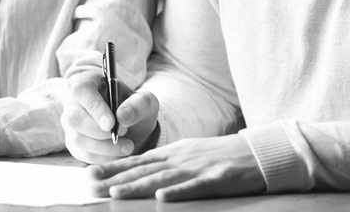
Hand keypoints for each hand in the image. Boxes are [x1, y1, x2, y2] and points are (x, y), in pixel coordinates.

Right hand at [62, 71, 159, 163]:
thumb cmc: (134, 108)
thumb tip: (122, 118)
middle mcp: (72, 103)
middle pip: (74, 119)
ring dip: (105, 148)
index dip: (95, 108)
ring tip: (128, 146)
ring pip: (78, 139)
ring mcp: (70, 124)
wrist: (132, 125)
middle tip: (124, 134)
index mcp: (87, 83)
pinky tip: (118, 153)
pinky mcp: (73, 144)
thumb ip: (138, 106)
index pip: (82, 92)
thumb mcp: (145, 102)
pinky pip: (83, 154)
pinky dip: (103, 158)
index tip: (111, 124)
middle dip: (100, 132)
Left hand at [91, 135, 264, 200]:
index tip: (90, 175)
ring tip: (116, 193)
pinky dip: (179, 192)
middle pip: (143, 170)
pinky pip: (196, 187)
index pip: (137, 161)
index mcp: (173, 153)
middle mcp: (180, 158)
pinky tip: (163, 197)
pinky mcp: (218, 178)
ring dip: (138, 186)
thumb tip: (139, 171)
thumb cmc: (222, 156)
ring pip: (163, 178)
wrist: (259, 152)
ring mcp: (198, 168)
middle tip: (92, 187)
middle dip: (116, 179)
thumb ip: (165, 163)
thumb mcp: (189, 154)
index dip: (113, 168)